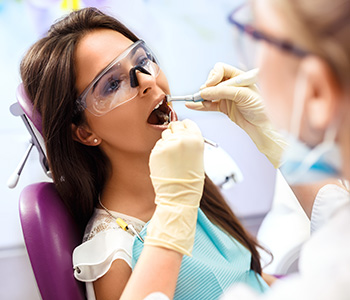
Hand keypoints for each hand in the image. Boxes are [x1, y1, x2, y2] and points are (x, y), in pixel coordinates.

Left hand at [146, 119, 204, 255]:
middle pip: (175, 125)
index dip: (184, 127)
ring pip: (165, 134)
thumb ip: (190, 141)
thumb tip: (181, 132)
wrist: (179, 195)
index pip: (187, 122)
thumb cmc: (190, 178)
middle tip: (175, 144)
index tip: (182, 131)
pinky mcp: (157, 151)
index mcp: (196, 138)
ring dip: (167, 141)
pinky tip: (165, 163)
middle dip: (174, 132)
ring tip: (172, 157)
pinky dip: (160, 151)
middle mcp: (182, 138)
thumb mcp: (197, 156)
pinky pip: (158, 145)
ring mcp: (168, 144)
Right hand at [186, 62, 286, 167]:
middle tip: (204, 94)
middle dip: (206, 86)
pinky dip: (200, 105)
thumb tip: (205, 91)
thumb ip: (223, 92)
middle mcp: (232, 85)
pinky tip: (192, 105)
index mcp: (239, 76)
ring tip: (194, 100)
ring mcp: (226, 96)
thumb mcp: (243, 95)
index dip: (213, 76)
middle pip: (212, 80)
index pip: (221, 69)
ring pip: (209, 93)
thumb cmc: (260, 108)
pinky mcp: (223, 107)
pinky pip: (208, 105)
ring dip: (201, 96)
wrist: (263, 126)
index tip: (210, 85)